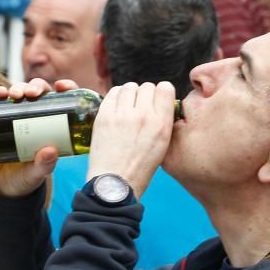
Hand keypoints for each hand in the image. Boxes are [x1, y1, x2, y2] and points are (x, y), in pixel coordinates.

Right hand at [0, 79, 78, 197]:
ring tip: (14, 95)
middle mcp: (36, 117)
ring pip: (20, 93)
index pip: (64, 101)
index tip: (62, 86)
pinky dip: (0, 94)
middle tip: (32, 94)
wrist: (0, 187)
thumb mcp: (36, 174)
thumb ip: (44, 165)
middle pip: (40, 93)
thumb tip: (50, 151)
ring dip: (18, 87)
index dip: (66, 88)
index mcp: (53, 126)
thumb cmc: (25, 178)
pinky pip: (0, 101)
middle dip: (36, 87)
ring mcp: (17, 116)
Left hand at [85, 82, 175, 199]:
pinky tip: (117, 106)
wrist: (114, 182)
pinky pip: (113, 92)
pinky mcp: (104, 115)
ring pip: (129, 86)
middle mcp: (143, 115)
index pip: (166, 88)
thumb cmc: (139, 168)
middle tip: (140, 106)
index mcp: (161, 124)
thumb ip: (163, 122)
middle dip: (145, 94)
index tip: (157, 100)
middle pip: (147, 86)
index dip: (162, 93)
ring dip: (130, 93)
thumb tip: (159, 104)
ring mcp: (122, 114)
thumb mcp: (163, 146)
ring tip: (128, 106)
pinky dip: (116, 96)